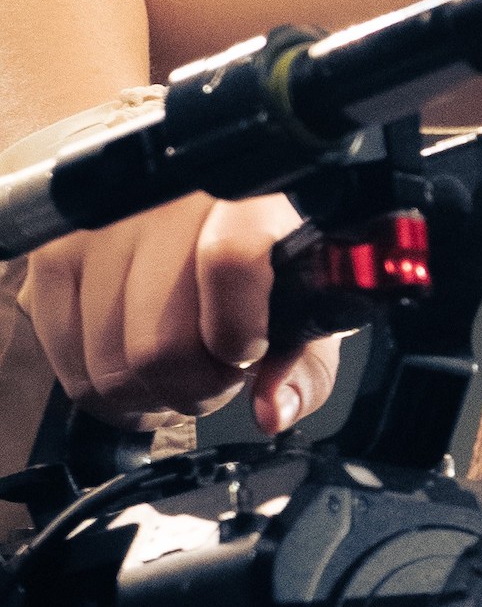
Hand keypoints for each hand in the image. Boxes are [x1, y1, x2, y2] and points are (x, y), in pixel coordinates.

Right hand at [17, 193, 342, 435]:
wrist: (189, 193)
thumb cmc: (259, 251)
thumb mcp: (306, 298)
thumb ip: (305, 362)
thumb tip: (272, 413)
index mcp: (248, 196)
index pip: (231, 262)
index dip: (239, 332)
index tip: (249, 352)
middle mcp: (165, 199)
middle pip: (160, 343)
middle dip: (197, 386)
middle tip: (219, 375)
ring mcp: (97, 226)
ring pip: (109, 367)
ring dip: (151, 393)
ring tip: (181, 369)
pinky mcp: (52, 253)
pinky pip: (67, 362)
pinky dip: (106, 387)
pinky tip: (138, 365)